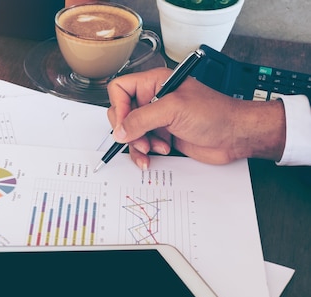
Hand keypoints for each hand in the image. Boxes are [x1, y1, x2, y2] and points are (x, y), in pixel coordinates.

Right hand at [106, 68, 286, 169]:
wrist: (235, 135)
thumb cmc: (215, 113)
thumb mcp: (173, 110)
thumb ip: (141, 119)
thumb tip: (119, 131)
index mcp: (154, 83)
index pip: (120, 89)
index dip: (119, 107)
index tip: (125, 124)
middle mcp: (153, 100)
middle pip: (122, 114)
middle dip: (128, 130)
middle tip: (139, 138)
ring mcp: (157, 119)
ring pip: (130, 133)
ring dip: (138, 145)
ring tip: (152, 149)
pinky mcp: (162, 136)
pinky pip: (141, 146)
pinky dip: (144, 154)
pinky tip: (156, 154)